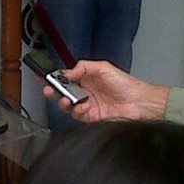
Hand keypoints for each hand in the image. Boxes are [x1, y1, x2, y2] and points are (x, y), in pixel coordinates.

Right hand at [44, 61, 168, 122]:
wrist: (139, 102)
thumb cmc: (126, 84)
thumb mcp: (104, 68)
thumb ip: (84, 67)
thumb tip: (68, 71)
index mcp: (87, 78)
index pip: (66, 77)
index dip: (54, 77)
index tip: (44, 76)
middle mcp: (85, 91)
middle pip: (63, 91)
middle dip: (53, 91)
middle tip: (48, 90)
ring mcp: (88, 104)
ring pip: (67, 104)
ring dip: (63, 102)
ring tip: (65, 99)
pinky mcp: (91, 117)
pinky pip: (77, 115)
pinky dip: (76, 111)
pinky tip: (81, 107)